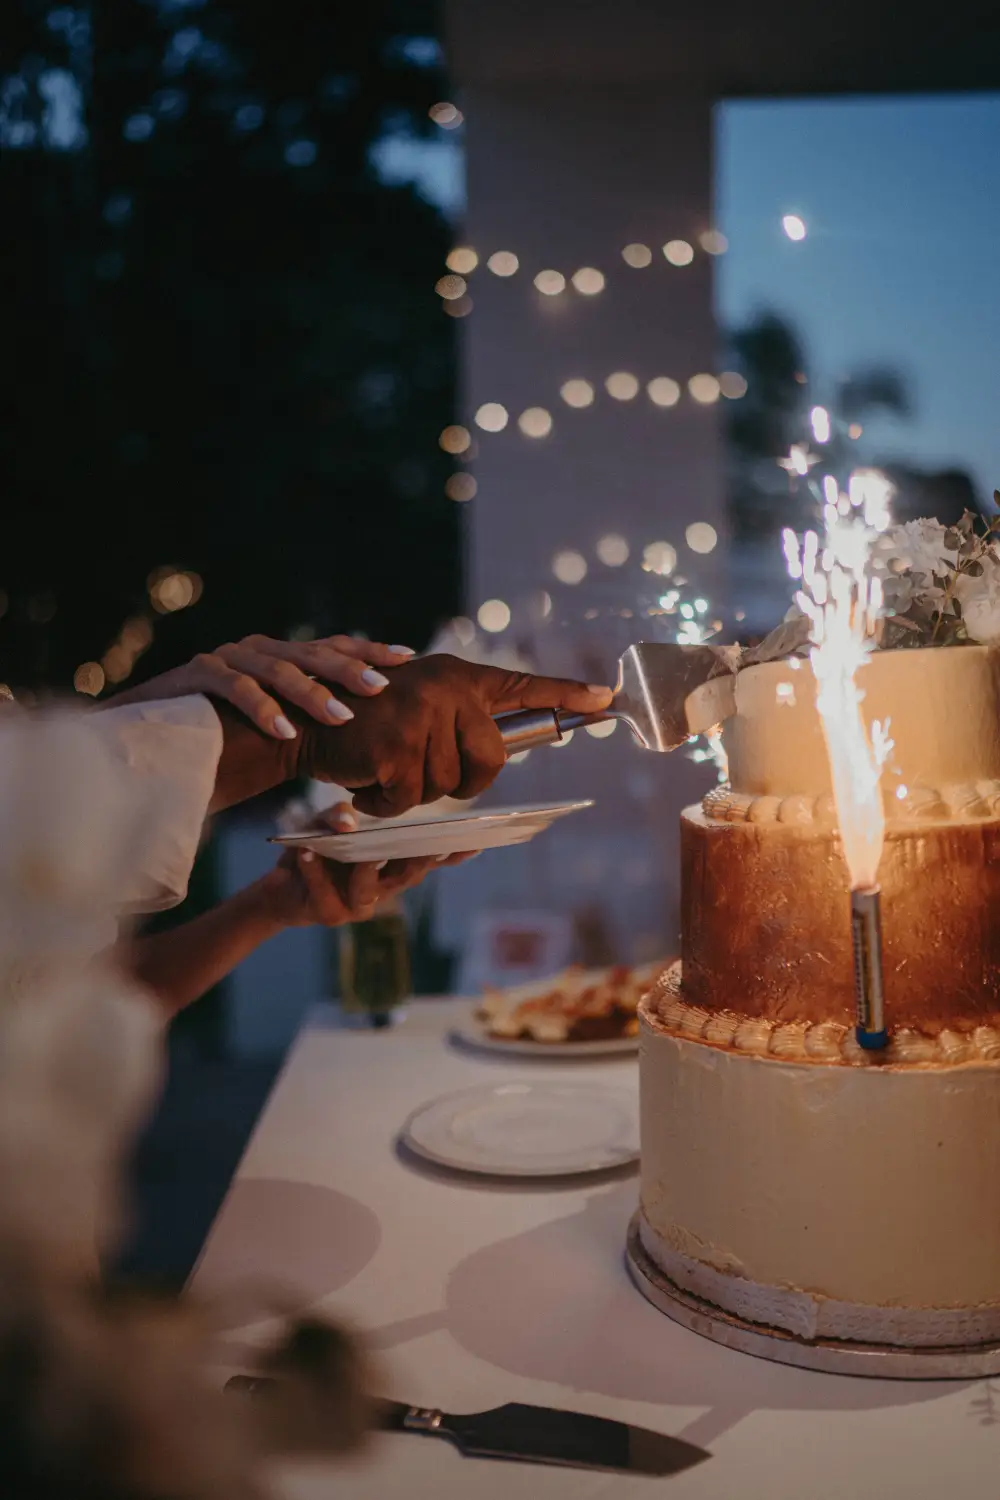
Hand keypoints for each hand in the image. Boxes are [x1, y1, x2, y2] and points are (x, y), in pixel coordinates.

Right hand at [104, 633, 414, 736]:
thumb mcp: (275, 731)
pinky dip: (261, 708)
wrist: (147, 744)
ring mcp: (225, 660)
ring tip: (342, 716)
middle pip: (311, 652)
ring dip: (311, 693)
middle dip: (350, 668)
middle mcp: (256, 652)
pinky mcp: (195, 676)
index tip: (407, 658)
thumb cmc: (218, 744)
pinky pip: (233, 687)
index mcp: (279, 659)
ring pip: (276, 669)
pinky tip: (284, 731)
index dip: (369, 649)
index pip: (332, 647)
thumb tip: (368, 738)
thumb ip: (312, 726)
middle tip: (382, 686)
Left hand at [255, 803, 469, 926]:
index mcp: (390, 867)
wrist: (279, 890)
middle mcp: (381, 889)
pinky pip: (324, 893)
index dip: (453, 853)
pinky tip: (308, 853)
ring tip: (366, 854)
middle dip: (420, 860)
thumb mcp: (323, 824)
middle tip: (432, 844)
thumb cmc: (312, 852)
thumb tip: (349, 821)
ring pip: (369, 889)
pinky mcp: (329, 913)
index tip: (476, 840)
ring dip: (366, 869)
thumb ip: (336, 815)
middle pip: (408, 875)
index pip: (427, 859)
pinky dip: (315, 872)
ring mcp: (357, 905)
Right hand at [294, 654, 612, 816]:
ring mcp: (421, 717)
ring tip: (385, 765)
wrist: (304, 725)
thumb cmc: (364, 724)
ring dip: (414, 792)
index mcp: (456, 677)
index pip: (521, 686)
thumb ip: (456, 723)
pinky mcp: (397, 749)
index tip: (607, 699)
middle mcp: (445, 689)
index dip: (566, 693)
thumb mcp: (418, 710)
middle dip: (463, 782)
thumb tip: (496, 753)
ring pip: (448, 788)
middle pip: (489, 762)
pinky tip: (367, 779)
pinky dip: (386, 803)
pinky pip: (411, 799)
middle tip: (423, 771)